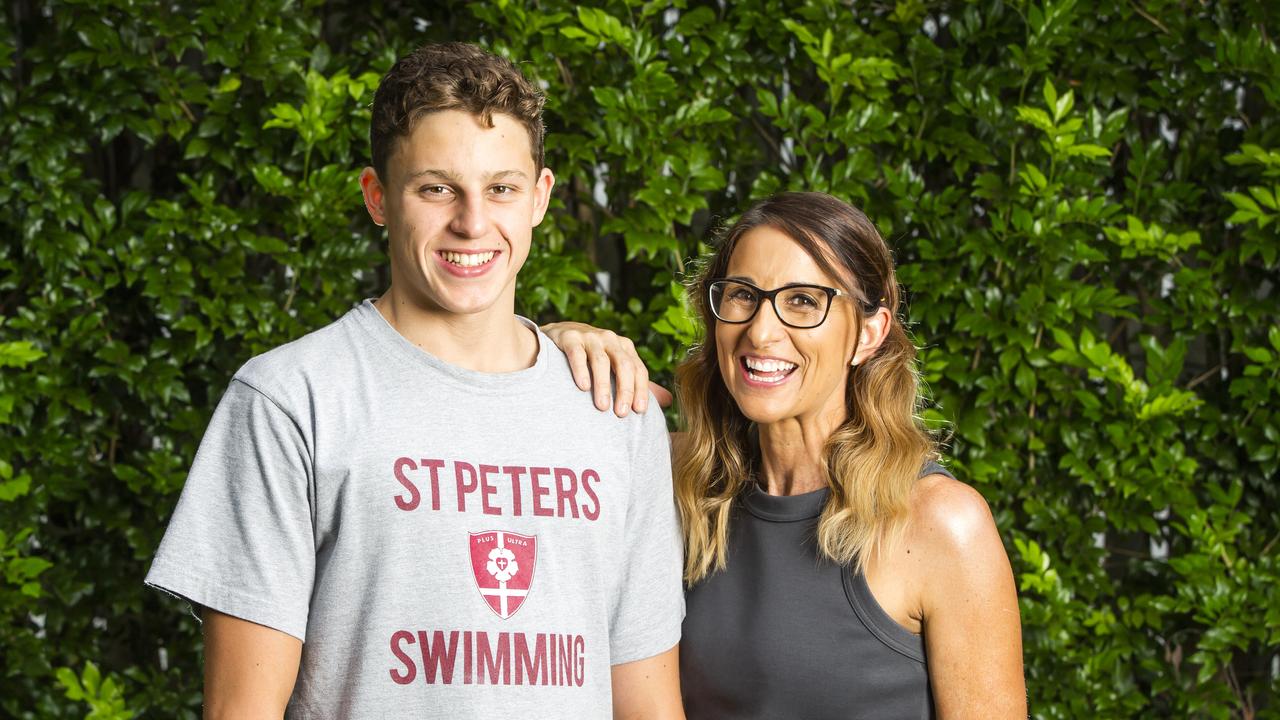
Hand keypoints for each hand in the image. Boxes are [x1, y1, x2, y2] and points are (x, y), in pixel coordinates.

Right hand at [541, 321, 669, 416]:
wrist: (557, 336)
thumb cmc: (591, 357)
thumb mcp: (616, 367)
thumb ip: (638, 384)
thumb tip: (668, 400)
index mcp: (624, 347)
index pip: (639, 369)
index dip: (640, 390)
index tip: (638, 412)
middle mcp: (610, 339)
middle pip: (624, 364)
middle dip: (625, 390)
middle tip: (620, 413)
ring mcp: (589, 336)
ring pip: (601, 361)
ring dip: (603, 385)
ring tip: (602, 406)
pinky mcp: (569, 337)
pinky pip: (577, 354)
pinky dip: (581, 370)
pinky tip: (582, 387)